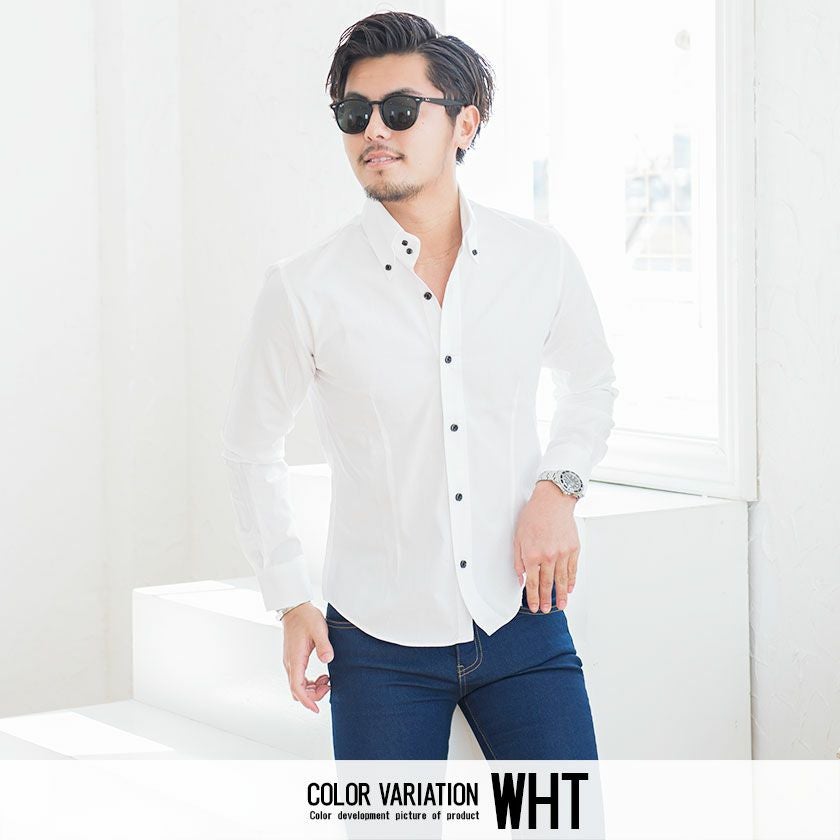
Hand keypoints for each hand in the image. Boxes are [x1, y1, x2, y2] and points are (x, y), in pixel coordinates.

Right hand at [281, 603, 332, 712]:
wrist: (295, 609)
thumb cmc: (306, 618)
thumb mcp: (319, 629)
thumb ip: (324, 645)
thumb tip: (327, 660)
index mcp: (295, 659)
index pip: (297, 687)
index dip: (307, 700)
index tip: (316, 709)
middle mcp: (290, 663)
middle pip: (297, 690)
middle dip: (312, 695)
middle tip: (329, 686)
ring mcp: (290, 662)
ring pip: (297, 686)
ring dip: (311, 689)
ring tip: (327, 680)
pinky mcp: (293, 659)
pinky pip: (299, 678)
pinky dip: (309, 682)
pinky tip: (322, 676)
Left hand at [513, 482, 579, 612]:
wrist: (552, 502)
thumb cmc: (534, 516)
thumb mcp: (518, 537)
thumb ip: (518, 560)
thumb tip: (520, 578)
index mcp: (532, 555)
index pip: (532, 583)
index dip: (532, 597)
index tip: (534, 606)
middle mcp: (548, 557)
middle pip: (547, 584)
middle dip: (546, 600)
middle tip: (546, 610)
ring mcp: (562, 554)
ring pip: (562, 580)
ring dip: (561, 595)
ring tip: (560, 605)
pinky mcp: (573, 549)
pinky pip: (572, 570)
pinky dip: (571, 581)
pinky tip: (569, 588)